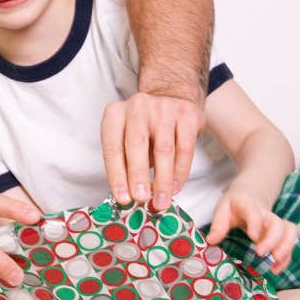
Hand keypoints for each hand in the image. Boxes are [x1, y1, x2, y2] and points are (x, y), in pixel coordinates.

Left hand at [100, 92, 204, 211]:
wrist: (171, 98)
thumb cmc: (145, 127)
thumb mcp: (126, 139)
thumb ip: (126, 163)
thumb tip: (128, 196)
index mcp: (115, 114)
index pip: (113, 148)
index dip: (116, 175)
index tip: (122, 198)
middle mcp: (137, 106)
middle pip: (136, 145)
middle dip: (138, 176)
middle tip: (141, 199)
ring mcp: (163, 108)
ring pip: (163, 149)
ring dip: (162, 180)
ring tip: (161, 201)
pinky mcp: (187, 114)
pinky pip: (184, 148)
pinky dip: (180, 172)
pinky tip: (175, 187)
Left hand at [206, 189, 297, 273]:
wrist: (252, 193)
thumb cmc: (235, 205)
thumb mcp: (223, 209)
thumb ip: (218, 224)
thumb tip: (211, 241)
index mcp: (248, 205)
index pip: (254, 212)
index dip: (255, 223)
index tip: (253, 237)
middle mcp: (266, 214)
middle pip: (277, 223)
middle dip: (273, 240)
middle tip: (261, 253)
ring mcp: (276, 224)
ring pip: (290, 231)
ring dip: (285, 248)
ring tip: (274, 265)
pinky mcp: (282, 234)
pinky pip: (290, 243)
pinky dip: (286, 257)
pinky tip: (275, 269)